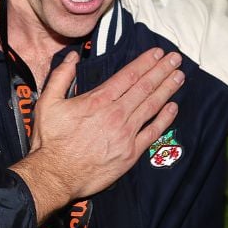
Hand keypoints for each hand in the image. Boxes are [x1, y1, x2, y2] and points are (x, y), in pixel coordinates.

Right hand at [9, 48, 181, 222]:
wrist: (56, 174)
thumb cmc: (50, 140)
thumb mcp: (47, 103)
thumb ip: (60, 77)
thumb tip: (72, 56)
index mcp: (98, 100)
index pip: (128, 76)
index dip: (145, 62)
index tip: (157, 53)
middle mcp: (116, 114)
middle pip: (144, 87)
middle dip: (162, 70)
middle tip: (176, 58)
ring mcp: (126, 134)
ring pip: (152, 106)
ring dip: (167, 89)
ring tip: (179, 76)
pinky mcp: (131, 153)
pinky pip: (152, 132)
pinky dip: (165, 119)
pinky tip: (173, 107)